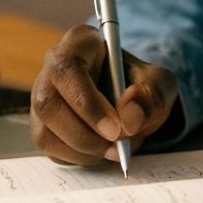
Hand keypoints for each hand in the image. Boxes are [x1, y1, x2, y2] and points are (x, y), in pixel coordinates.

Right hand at [30, 24, 180, 165]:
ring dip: (83, 150)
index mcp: (79, 43)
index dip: (87, 103)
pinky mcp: (43, 125)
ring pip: (44, 132)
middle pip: (48, 104)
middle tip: (117, 147)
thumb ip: (151, 97)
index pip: (68, 70)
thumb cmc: (142, 85)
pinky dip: (79, 159)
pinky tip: (102, 150)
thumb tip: (128, 117)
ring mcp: (43, 98)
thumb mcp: (159, 84)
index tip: (115, 127)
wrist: (135, 103)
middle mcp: (53, 68)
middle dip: (83, 134)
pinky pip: (51, 150)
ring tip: (114, 150)